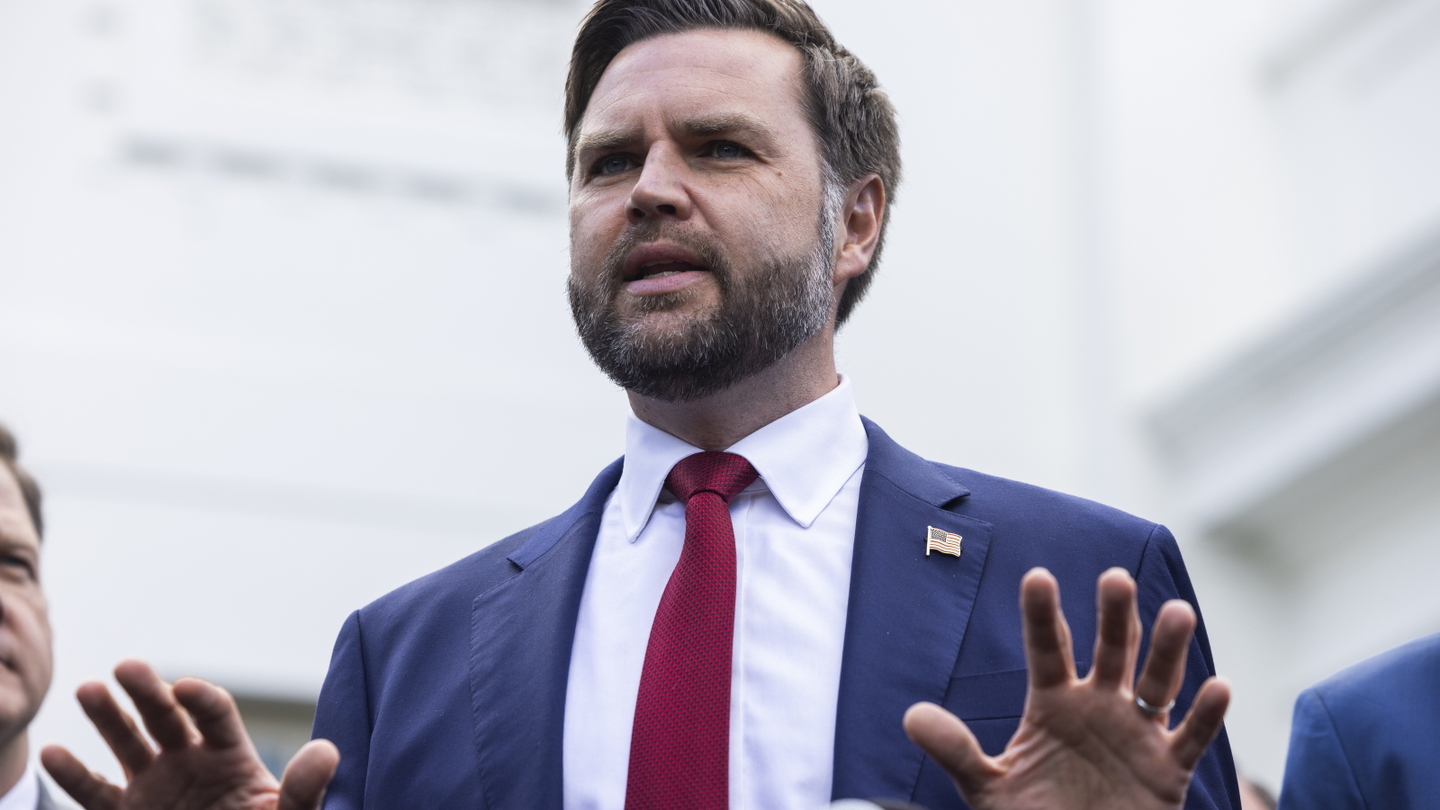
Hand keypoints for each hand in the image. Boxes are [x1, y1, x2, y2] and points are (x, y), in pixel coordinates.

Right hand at [41, 659, 338, 809]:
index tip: (184, 689)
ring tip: (87, 689)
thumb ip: (305, 788)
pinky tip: (53, 753)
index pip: (215, 715)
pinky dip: (74, 775)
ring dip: (107, 717)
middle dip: (147, 691)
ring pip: (127, 744)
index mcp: (231, 756)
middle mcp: (189, 762)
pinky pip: (95, 794)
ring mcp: (155, 787)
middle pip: (166, 717)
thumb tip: (328, 750)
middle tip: (126, 666)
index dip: (202, 698)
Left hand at [904, 568, 1229, 809]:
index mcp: (1052, 702)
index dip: (1043, 615)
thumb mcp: (987, 787)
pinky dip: (1205, 715)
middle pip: (1110, 652)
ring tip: (1179, 612)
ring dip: (1170, 650)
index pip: (1048, 649)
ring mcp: (1136, 733)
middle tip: (1114, 579)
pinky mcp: (1168, 769)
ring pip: (1158, 683)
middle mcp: (1098, 706)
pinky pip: (1190, 738)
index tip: (1037, 576)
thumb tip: (911, 717)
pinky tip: (1219, 687)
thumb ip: (956, 751)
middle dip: (1114, 617)